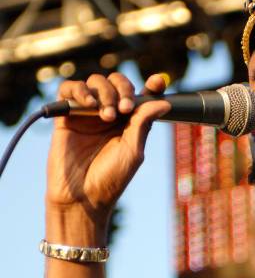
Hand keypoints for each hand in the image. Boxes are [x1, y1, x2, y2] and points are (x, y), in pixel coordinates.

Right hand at [45, 73, 170, 235]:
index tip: (159, 81)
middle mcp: (110, 114)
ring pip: (95, 82)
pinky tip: (89, 104)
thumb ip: (143, 123)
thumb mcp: (133, 150)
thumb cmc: (111, 178)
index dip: (151, 86)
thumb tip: (163, 102)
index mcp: (130, 122)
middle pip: (117, 83)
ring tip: (107, 115)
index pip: (140, 96)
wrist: (82, 196)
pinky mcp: (67, 116)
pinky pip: (69, 89)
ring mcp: (88, 113)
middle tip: (125, 108)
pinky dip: (80, 90)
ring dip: (105, 92)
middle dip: (124, 89)